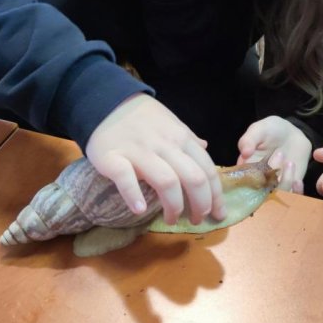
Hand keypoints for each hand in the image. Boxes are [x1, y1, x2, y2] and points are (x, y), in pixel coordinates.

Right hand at [85, 93, 223, 225]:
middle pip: (193, 179)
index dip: (216, 196)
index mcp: (182, 138)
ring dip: (174, 207)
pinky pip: (126, 178)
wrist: (105, 101)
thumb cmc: (142, 117)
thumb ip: (188, 139)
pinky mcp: (113, 158)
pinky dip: (134, 196)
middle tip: (196, 220)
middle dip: (200, 205)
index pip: (207, 170)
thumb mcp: (171, 123)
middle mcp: (165, 145)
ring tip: (171, 219)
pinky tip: (140, 210)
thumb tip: (205, 148)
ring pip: (167, 182)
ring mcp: (139, 152)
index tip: (218, 214)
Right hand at [236, 116, 311, 193]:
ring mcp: (275, 186)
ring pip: (277, 195)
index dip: (251, 180)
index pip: (242, 184)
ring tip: (290, 162)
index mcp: (245, 170)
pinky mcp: (290, 187)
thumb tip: (244, 152)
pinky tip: (298, 180)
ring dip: (285, 183)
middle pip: (260, 193)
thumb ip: (249, 139)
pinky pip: (292, 197)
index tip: (259, 167)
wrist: (291, 134)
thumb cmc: (270, 131)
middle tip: (279, 154)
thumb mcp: (258, 130)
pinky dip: (296, 192)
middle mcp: (258, 182)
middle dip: (270, 178)